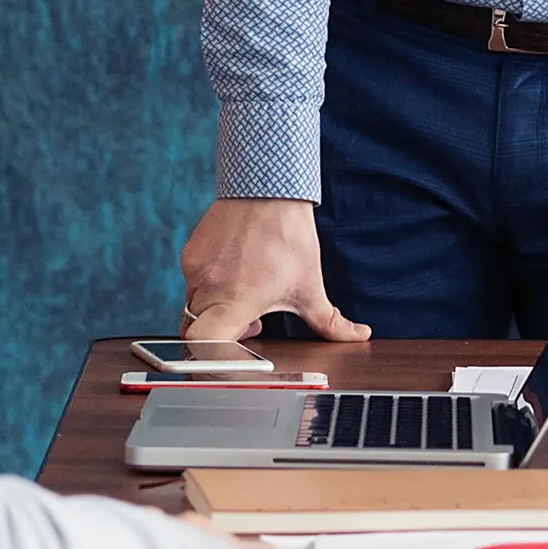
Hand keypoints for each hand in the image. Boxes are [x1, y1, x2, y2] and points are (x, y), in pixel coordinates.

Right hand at [178, 198, 369, 343]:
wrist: (268, 187)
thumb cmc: (289, 235)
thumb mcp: (310, 285)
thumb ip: (329, 321)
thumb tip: (358, 335)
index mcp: (236, 302)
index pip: (203, 346)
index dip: (210, 361)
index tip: (229, 360)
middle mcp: (208, 288)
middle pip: (196, 332)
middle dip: (221, 336)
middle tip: (251, 324)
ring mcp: (194, 270)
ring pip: (193, 307)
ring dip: (216, 310)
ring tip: (247, 292)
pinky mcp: (190, 253)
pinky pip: (192, 282)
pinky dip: (210, 286)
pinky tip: (236, 273)